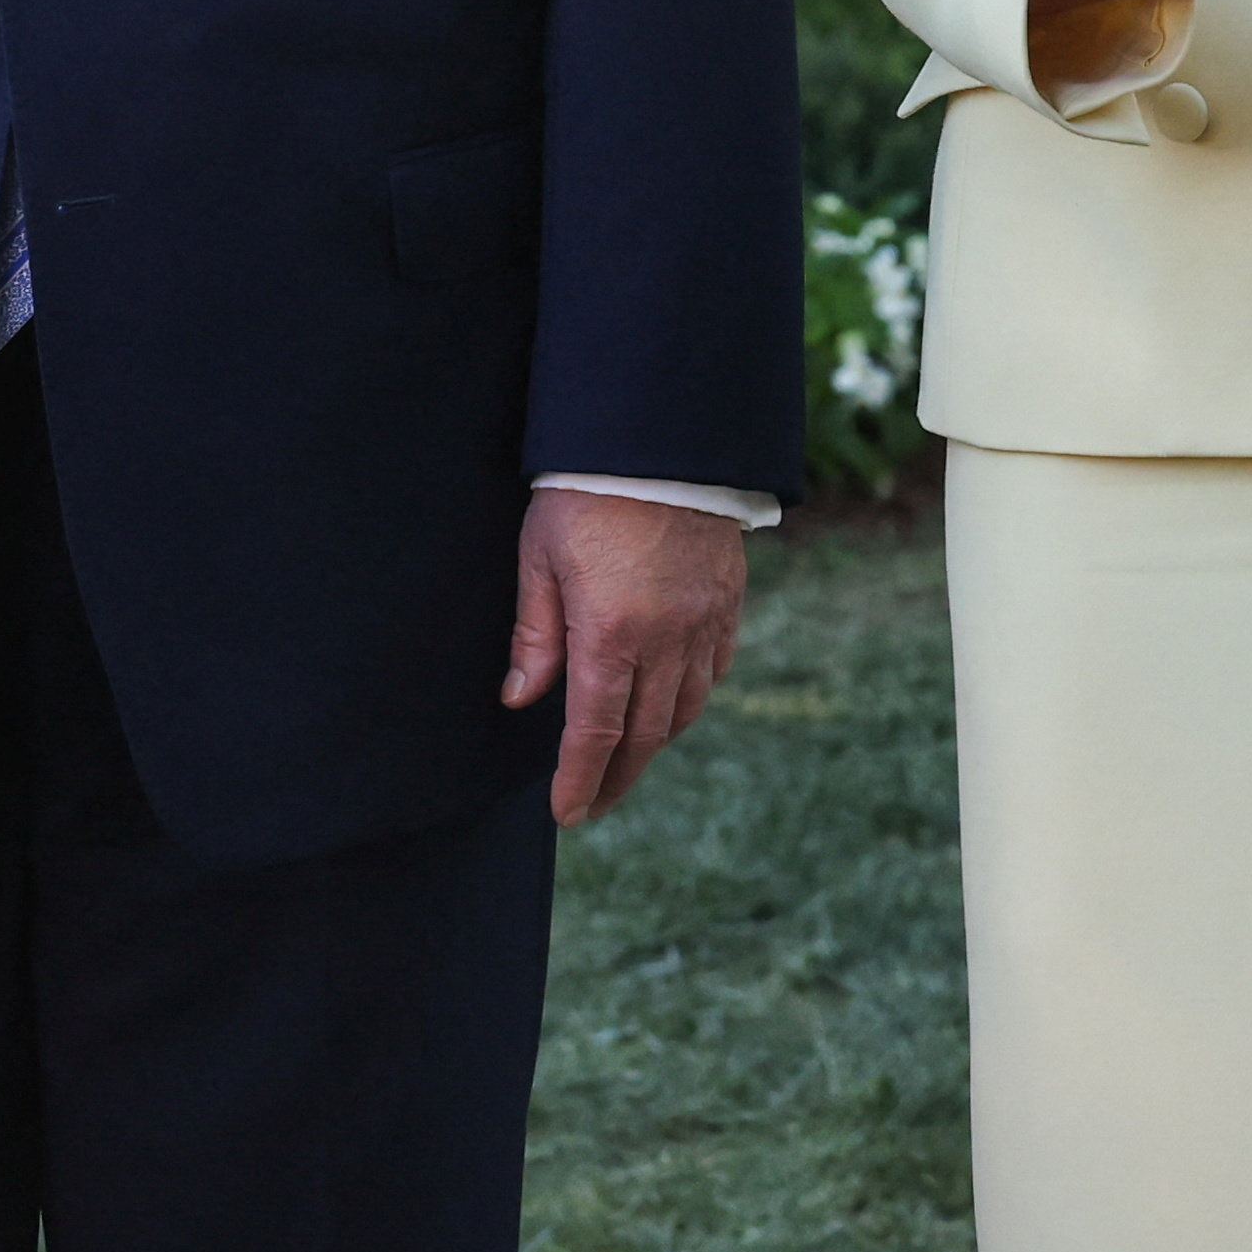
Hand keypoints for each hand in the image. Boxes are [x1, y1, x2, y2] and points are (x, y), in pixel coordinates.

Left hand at [502, 490, 747, 827]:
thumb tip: (522, 700)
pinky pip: (717, 668)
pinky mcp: (729, 601)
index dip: (580, 779)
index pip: (595, 732)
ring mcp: (705, 622)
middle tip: (595, 803)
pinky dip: (693, 696)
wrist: (661, 439)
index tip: (567, 812)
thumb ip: (534, 637)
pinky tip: (673, 701)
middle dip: (618, 778)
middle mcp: (666, 639)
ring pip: (686, 708)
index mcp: (611, 634)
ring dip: (656, 741)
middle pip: (645, 735)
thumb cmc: (586, 494)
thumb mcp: (540, 560)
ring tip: (628, 757)